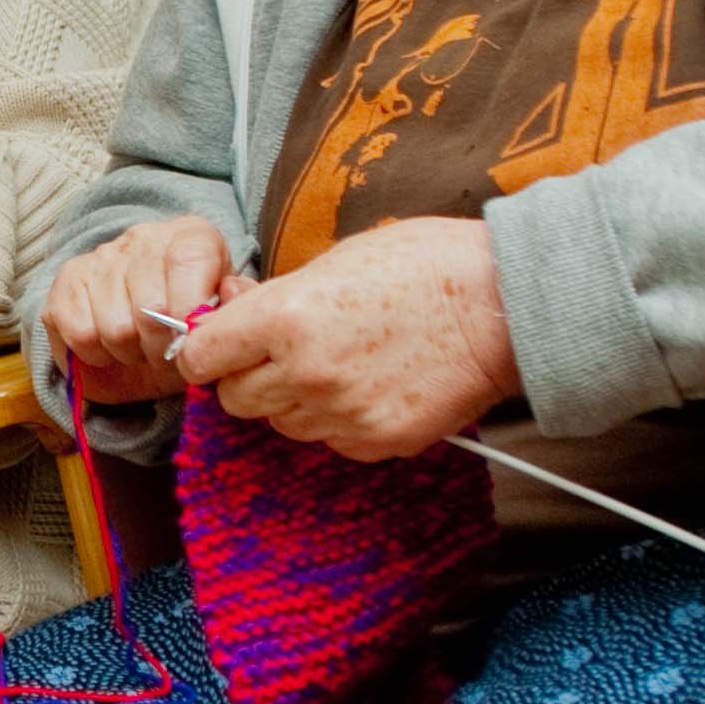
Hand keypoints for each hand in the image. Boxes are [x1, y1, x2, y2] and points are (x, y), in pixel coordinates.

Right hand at [39, 217, 237, 403]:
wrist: (141, 343)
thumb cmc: (188, 331)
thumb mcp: (222, 321)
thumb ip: (236, 309)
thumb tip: (231, 293)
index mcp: (191, 236)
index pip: (189, 260)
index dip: (189, 311)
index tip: (191, 341)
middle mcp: (143, 237)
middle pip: (150, 306)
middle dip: (160, 347)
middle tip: (164, 354)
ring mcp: (100, 258)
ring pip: (114, 327)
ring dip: (128, 353)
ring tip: (136, 350)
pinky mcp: (65, 283)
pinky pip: (79, 333)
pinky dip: (95, 354)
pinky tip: (107, 348)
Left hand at [174, 218, 516, 459]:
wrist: (505, 304)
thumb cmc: (424, 265)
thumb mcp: (334, 261)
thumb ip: (274, 298)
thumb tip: (226, 312)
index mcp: (285, 317)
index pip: (200, 357)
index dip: (204, 351)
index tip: (215, 347)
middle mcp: (304, 372)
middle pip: (235, 400)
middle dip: (248, 378)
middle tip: (283, 354)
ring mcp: (340, 413)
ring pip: (282, 424)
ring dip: (295, 401)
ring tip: (341, 364)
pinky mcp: (375, 442)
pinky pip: (330, 441)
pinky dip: (339, 421)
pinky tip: (372, 385)